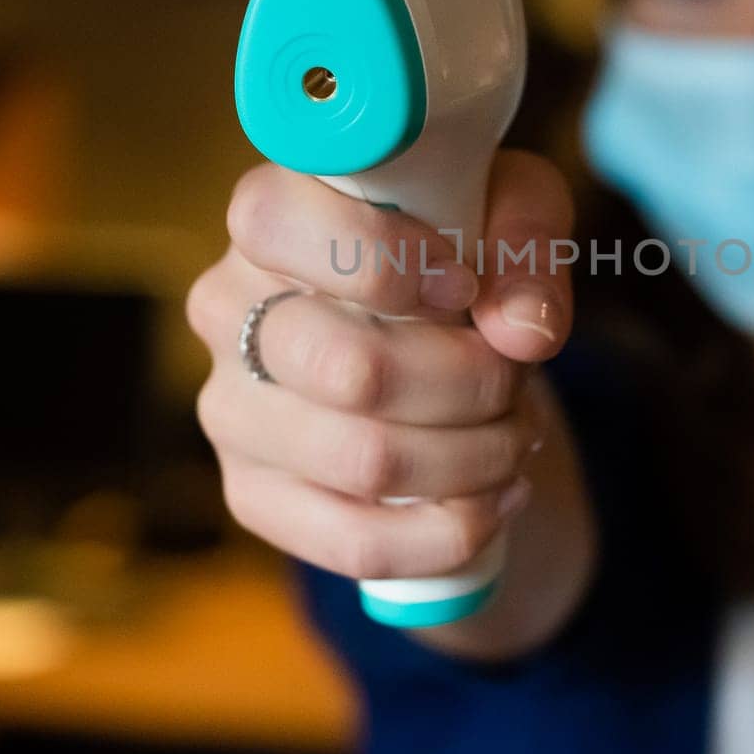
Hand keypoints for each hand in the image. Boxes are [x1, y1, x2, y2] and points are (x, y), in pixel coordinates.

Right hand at [185, 150, 575, 583]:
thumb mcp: (513, 211)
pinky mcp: (252, 494)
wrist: (444, 343)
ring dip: (475, 457)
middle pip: (350, 368)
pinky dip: (450, 530)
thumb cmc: (468, 251)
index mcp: (270, 218)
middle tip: (514, 376)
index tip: (464, 286)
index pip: (275, 225)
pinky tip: (494, 497)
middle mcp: (227, 308)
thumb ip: (526, 245)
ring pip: (366, 461)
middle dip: (469, 382)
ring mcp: (230, 408)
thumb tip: (522, 331)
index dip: (382, 260)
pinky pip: (356, 542)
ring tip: (516, 434)